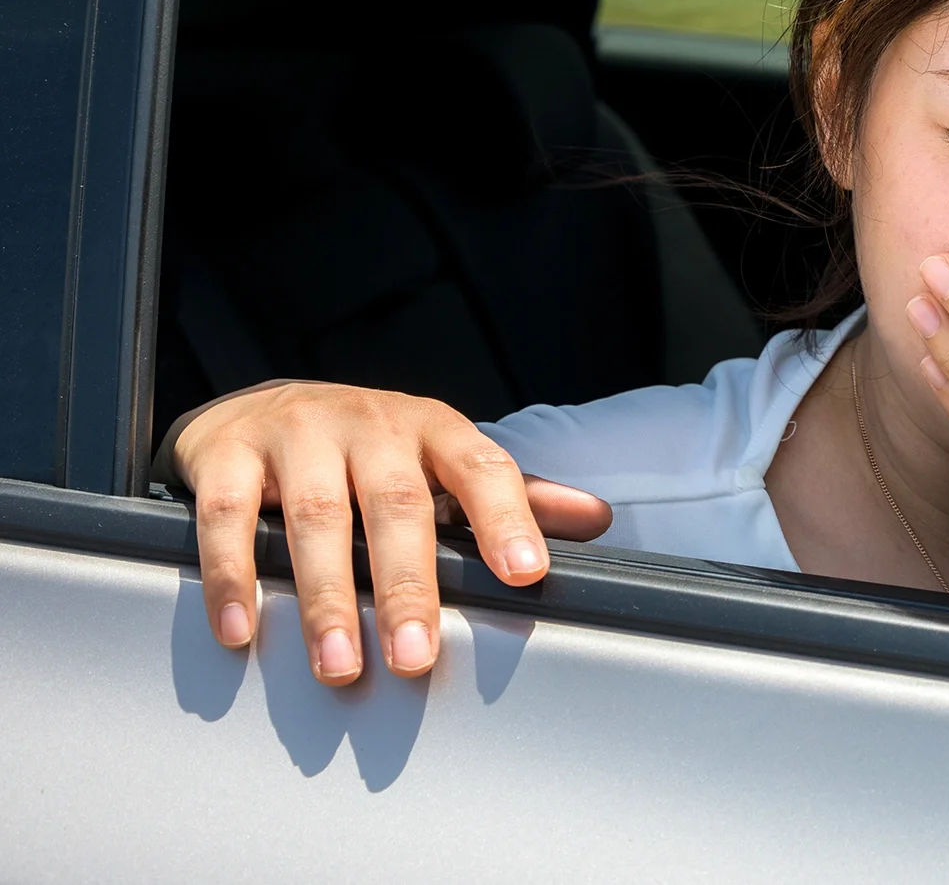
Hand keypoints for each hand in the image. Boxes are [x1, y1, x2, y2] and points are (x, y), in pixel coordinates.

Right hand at [172, 381, 611, 685]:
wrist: (262, 407)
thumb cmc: (370, 451)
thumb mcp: (442, 464)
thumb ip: (513, 497)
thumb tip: (597, 520)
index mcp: (435, 429)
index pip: (482, 468)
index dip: (507, 518)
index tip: (526, 575)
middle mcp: (372, 425)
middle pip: (397, 505)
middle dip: (408, 586)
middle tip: (416, 658)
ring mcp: (299, 433)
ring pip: (315, 517)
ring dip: (327, 598)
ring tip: (340, 665)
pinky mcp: (229, 451)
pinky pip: (228, 517)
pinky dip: (234, 576)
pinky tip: (244, 630)